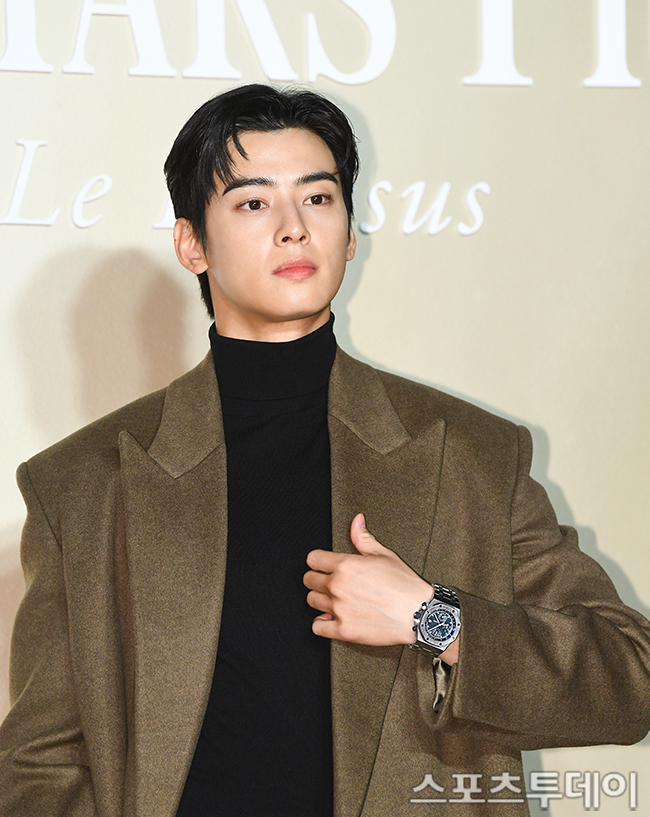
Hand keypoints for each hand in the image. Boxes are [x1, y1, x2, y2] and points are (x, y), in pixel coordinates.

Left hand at [303, 513, 432, 646]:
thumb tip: (356, 521)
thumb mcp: (385, 555)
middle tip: (330, 582)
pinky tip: (331, 618)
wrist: (420, 614)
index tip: (323, 565)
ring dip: (320, 599)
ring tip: (334, 599)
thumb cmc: (405, 585)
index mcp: (346, 565)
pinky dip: (321, 622)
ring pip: (311, 601)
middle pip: (309, 580)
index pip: (313, 559)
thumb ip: (363, 538)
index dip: (318, 560)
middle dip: (317, 579)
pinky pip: (317, 626)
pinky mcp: (343, 630)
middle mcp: (338, 586)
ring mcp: (339, 609)